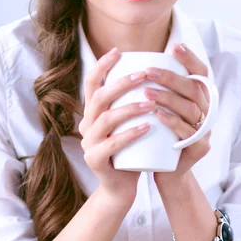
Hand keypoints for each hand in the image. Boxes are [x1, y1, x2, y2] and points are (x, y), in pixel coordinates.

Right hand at [79, 48, 153, 204]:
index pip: (91, 83)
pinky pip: (112, 144)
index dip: (102, 66)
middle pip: (99, 97)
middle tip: (144, 74)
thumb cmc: (130, 152)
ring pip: (105, 119)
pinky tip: (147, 127)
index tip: (119, 51)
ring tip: (151, 103)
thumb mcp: (129, 124)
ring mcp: (88, 143)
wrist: (121, 188)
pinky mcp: (95, 160)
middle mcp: (86, 125)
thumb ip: (133, 103)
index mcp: (93, 113)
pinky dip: (130, 134)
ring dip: (129, 108)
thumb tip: (154, 72)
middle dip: (121, 83)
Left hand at [144, 43, 211, 186]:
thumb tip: (131, 61)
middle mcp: (206, 111)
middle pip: (193, 88)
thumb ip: (154, 88)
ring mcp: (205, 130)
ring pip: (190, 108)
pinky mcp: (200, 148)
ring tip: (146, 91)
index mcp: (199, 99)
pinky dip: (172, 122)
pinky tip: (157, 115)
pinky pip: (187, 132)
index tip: (174, 46)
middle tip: (148, 71)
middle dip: (170, 77)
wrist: (165, 173)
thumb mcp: (159, 109)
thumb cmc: (158, 137)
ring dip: (168, 98)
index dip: (191, 59)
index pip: (200, 73)